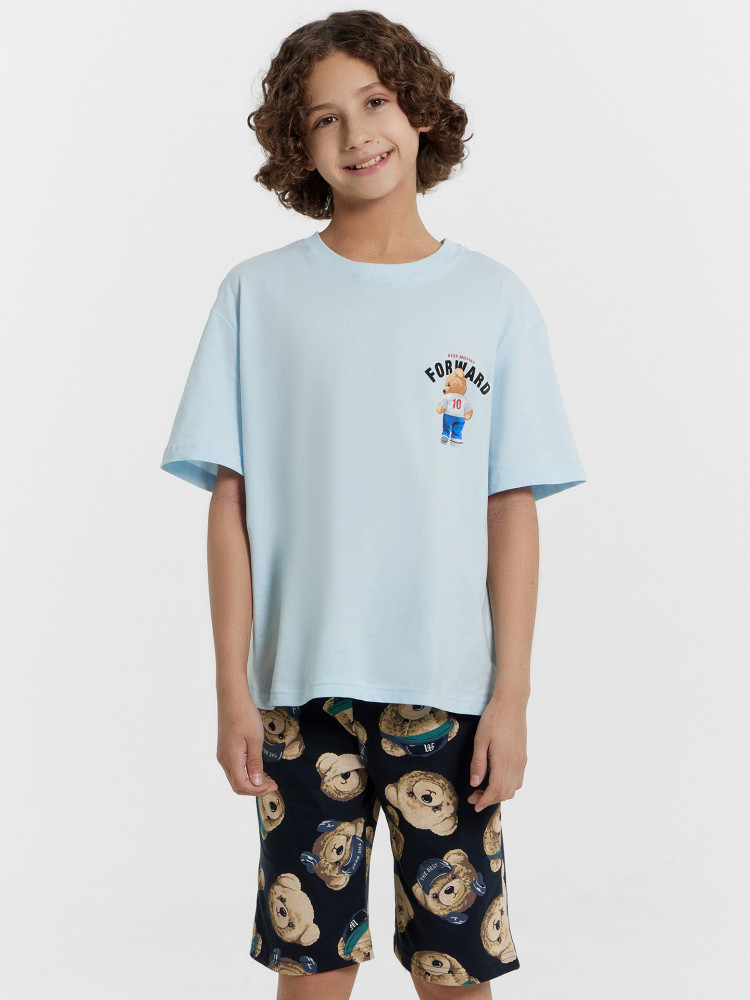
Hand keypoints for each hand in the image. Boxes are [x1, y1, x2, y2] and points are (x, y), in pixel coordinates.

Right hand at [216, 691, 277, 796]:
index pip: (242, 785)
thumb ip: (255, 763)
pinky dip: (245, 774)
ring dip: (250, 782)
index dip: (258, 790)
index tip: (273, 785)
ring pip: (234, 778)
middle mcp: (223, 759)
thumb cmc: (245, 715)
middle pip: (237, 785)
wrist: (232, 698)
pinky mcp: (224, 749)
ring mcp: (222, 754)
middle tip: (272, 784)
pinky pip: (233, 769)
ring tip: (266, 778)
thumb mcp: (255, 739)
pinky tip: (256, 768)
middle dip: (255, 789)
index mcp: (231, 758)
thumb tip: (256, 782)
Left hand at [467, 694, 526, 811]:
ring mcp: (521, 761)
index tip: (474, 805)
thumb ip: (478, 763)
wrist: (512, 704)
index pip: (495, 790)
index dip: (485, 801)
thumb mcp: (480, 740)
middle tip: (474, 797)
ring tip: (484, 790)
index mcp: (504, 761)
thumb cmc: (493, 719)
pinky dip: (508, 786)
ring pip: (514, 788)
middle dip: (490, 799)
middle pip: (505, 792)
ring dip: (500, 794)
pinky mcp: (524, 757)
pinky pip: (518, 780)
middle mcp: (516, 764)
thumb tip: (475, 784)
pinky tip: (497, 780)